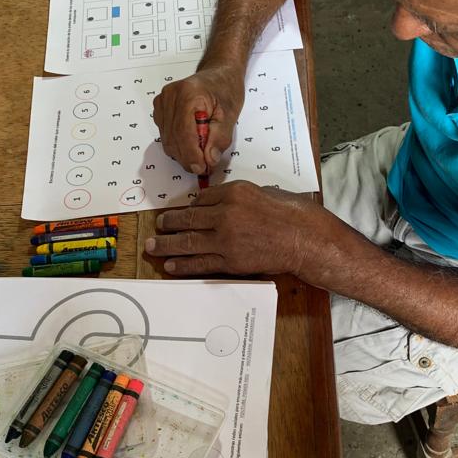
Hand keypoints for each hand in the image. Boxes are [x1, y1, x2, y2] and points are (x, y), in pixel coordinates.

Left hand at [144, 180, 332, 277]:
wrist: (304, 238)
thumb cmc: (289, 214)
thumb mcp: (261, 192)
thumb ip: (236, 197)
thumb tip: (215, 203)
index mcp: (233, 192)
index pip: (201, 198)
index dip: (188, 207)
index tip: (179, 212)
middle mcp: (226, 213)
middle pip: (188, 219)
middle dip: (168, 223)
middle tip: (157, 226)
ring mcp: (226, 239)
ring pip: (188, 242)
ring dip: (167, 245)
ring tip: (153, 246)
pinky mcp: (231, 261)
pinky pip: (201, 263)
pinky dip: (184, 265)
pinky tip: (171, 265)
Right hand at [153, 63, 244, 174]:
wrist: (218, 75)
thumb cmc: (225, 89)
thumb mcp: (230, 115)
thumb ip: (219, 139)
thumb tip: (209, 159)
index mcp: (189, 94)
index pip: (183, 133)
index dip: (191, 155)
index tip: (202, 168)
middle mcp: (171, 96)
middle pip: (173, 139)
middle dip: (188, 158)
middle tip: (205, 166)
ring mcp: (162, 102)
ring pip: (167, 141)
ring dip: (183, 153)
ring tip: (201, 154)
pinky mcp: (160, 109)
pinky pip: (165, 136)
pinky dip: (178, 145)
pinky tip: (192, 142)